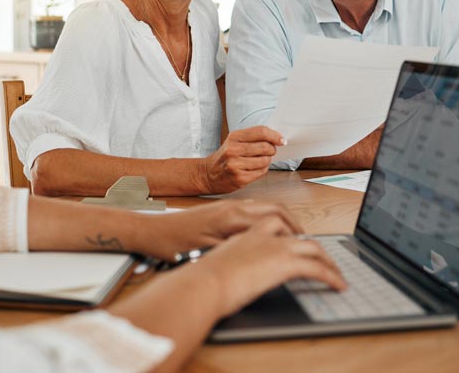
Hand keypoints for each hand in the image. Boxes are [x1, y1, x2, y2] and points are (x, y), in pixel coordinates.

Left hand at [135, 199, 300, 260]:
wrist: (153, 230)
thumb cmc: (175, 245)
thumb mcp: (209, 253)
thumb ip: (238, 249)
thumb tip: (264, 252)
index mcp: (233, 217)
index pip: (276, 220)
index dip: (294, 234)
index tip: (306, 248)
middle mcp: (234, 207)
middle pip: (276, 208)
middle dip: (294, 224)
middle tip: (306, 242)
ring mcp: (228, 206)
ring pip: (266, 207)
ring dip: (282, 220)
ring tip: (292, 239)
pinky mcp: (223, 209)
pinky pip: (254, 209)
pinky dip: (268, 219)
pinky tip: (269, 233)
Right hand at [181, 218, 346, 316]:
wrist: (202, 282)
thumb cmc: (201, 277)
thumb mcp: (215, 259)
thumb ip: (229, 258)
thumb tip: (234, 270)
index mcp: (244, 229)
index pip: (274, 219)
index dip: (289, 228)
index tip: (296, 238)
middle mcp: (263, 233)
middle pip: (297, 230)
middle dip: (312, 243)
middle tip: (322, 257)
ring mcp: (275, 246)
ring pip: (313, 246)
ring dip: (328, 260)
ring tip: (336, 273)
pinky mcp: (284, 263)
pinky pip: (317, 267)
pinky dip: (331, 276)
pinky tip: (338, 285)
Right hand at [200, 126, 285, 192]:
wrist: (208, 174)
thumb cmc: (225, 156)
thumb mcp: (234, 141)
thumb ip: (252, 137)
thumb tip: (276, 138)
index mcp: (234, 137)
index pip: (261, 132)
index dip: (275, 135)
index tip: (282, 140)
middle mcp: (233, 150)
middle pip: (265, 146)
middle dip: (272, 149)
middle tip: (271, 151)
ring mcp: (235, 165)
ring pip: (265, 161)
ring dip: (267, 160)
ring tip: (260, 160)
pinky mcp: (239, 178)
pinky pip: (261, 172)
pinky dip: (262, 170)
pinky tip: (254, 169)